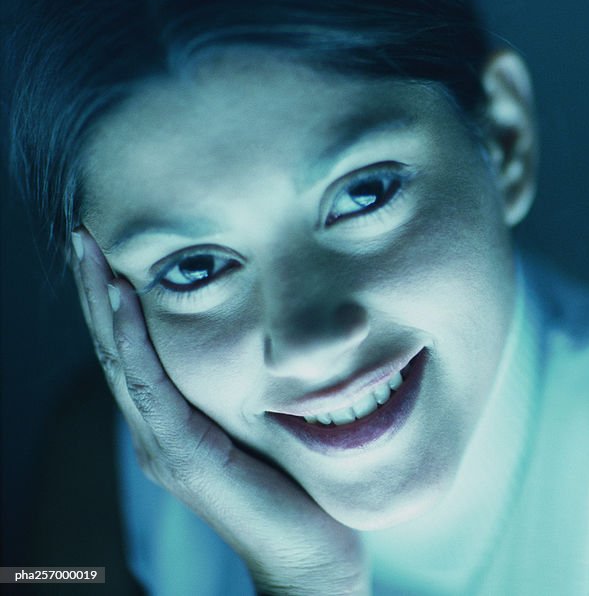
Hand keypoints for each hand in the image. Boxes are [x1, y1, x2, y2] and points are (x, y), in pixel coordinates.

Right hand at [72, 228, 368, 594]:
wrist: (307, 552)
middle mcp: (156, 430)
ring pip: (121, 360)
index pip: (133, 348)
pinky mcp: (181, 455)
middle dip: (96, 287)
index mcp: (172, 420)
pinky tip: (123, 300)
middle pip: (115, 347)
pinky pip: (149, 387)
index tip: (109, 246)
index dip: (115, 298)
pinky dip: (133, 340)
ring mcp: (162, 444)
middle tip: (85, 232)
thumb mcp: (265, 419)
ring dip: (103, 302)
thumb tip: (267, 333)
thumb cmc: (295, 486)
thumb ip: (247, 386)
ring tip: (91, 251)